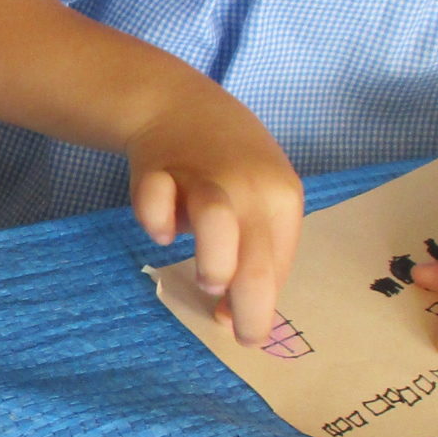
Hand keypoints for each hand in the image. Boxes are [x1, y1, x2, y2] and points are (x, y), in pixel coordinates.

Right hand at [126, 82, 303, 346]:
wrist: (181, 104)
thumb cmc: (227, 165)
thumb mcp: (258, 200)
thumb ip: (256, 252)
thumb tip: (235, 315)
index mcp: (282, 198)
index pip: (280, 266)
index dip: (263, 305)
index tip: (245, 326)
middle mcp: (250, 186)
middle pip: (258, 261)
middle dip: (250, 310)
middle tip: (235, 332)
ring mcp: (204, 174)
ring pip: (218, 224)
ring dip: (214, 266)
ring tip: (208, 281)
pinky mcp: (159, 167)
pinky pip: (155, 202)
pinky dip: (156, 222)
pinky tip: (163, 230)